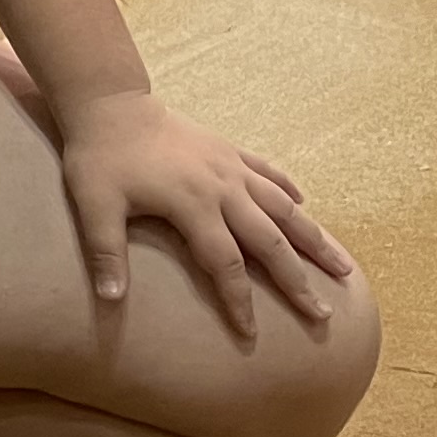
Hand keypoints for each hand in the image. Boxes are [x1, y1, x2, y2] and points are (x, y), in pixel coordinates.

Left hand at [56, 87, 353, 335]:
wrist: (108, 102)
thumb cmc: (99, 156)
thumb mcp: (92, 206)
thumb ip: (104, 253)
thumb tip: (109, 301)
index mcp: (194, 205)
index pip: (226, 265)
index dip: (239, 301)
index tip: (251, 334)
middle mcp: (224, 187)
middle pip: (271, 241)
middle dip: (297, 281)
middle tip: (322, 314)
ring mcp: (231, 166)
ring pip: (284, 207)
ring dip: (315, 238)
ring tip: (344, 267)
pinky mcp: (229, 149)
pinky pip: (269, 171)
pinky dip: (288, 188)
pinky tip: (305, 203)